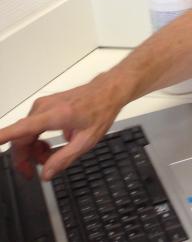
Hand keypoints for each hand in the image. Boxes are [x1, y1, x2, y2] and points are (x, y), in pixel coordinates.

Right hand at [0, 74, 126, 179]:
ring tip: (51, 157)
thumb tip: (46, 174)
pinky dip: (38, 139)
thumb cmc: (101, 109)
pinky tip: (53, 144)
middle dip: (24, 158)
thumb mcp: (87, 140)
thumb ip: (64, 159)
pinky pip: (33, 126)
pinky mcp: (45, 105)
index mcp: (54, 116)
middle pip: (20, 137)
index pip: (19, 129)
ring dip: (34, 149)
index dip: (1, 138)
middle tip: (32, 173)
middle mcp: (44, 108)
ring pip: (26, 133)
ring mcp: (43, 105)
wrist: (108, 90)